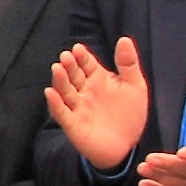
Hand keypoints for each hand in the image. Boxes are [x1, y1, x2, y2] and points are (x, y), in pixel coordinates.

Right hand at [43, 36, 152, 169]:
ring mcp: (77, 107)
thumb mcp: (135, 86)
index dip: (82, 56)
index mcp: (98, 80)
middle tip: (66, 56)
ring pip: (65, 91)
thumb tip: (124, 39)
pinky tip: (51, 93)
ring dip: (60, 80)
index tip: (78, 48)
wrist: (126, 147)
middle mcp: (84, 91)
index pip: (87, 64)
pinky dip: (55, 103)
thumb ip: (128, 64)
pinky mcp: (73, 124)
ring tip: (57, 68)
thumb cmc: (129, 116)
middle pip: (73, 75)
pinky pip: (62, 113)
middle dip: (69, 66)